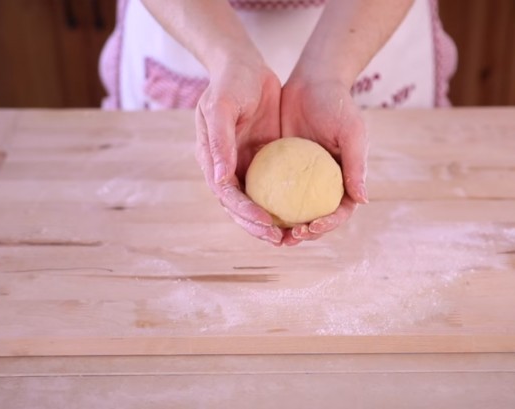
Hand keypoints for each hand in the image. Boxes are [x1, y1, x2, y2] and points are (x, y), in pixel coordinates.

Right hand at [195, 57, 284, 244]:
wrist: (244, 65)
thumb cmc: (229, 83)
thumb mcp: (221, 107)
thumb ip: (219, 142)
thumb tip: (221, 180)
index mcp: (211, 160)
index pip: (227, 196)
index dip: (244, 213)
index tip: (266, 223)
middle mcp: (227, 168)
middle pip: (240, 208)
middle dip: (258, 227)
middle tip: (281, 240)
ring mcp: (245, 165)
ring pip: (257, 203)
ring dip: (271, 223)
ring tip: (292, 238)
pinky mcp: (263, 159)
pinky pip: (274, 187)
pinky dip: (284, 203)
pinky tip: (303, 213)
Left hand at [279, 77, 368, 245]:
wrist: (312, 82)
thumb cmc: (338, 104)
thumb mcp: (351, 132)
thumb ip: (356, 165)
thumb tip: (362, 200)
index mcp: (344, 181)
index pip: (339, 212)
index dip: (328, 225)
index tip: (311, 226)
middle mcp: (322, 185)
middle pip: (315, 220)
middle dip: (303, 235)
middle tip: (287, 238)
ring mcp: (301, 180)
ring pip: (292, 212)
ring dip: (281, 228)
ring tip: (269, 234)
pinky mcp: (280, 171)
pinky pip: (272, 193)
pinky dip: (264, 204)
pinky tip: (251, 210)